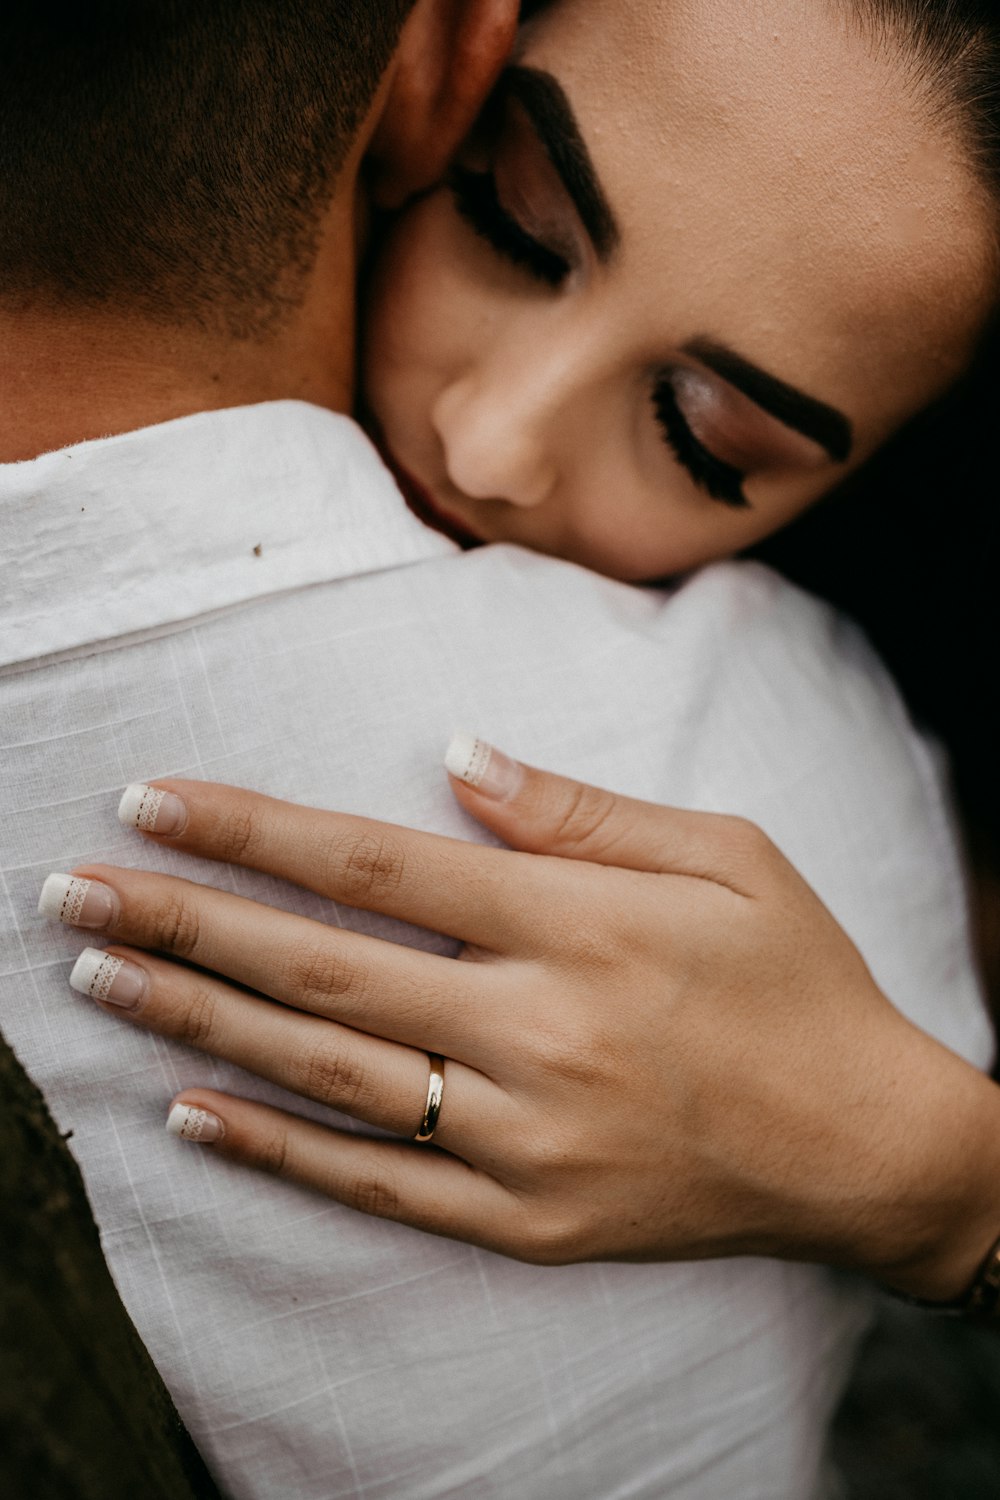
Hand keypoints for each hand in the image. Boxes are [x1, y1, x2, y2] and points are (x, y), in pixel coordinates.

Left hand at [49, 742, 999, 1299]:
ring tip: (98, 982)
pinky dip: (279, 1149)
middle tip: (72, 892)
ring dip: (200, 1022)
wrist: (866, 1147)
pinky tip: (192, 1111)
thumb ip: (581, 810)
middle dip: (183, 921)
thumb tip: (459, 757)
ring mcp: (526, 1137)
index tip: (153, 801)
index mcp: (578, 924)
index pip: (374, 864)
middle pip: (321, 966)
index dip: (251, 829)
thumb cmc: (798, 981)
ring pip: (327, 1072)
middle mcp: (538, 1029)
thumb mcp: (725, 854)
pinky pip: (380, 1186)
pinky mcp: (527, 1221)